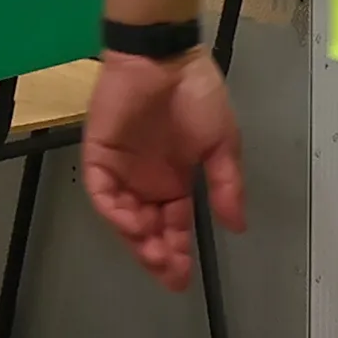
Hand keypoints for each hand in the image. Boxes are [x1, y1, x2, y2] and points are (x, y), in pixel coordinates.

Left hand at [80, 49, 246, 289]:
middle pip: (148, 228)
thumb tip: (238, 225)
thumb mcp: (222, 144)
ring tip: (154, 253)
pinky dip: (115, 211)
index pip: (173, 225)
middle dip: (157, 254)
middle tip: (168, 273)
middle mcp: (146, 180)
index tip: (183, 279)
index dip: (177, 252)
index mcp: (175, 180)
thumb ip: (225, 185)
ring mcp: (121, 168)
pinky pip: (102, 191)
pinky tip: (133, 224)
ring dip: (137, 237)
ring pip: (123, 215)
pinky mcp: (100, 154)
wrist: (165, 58)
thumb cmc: (196, 95)